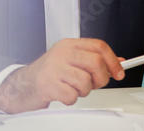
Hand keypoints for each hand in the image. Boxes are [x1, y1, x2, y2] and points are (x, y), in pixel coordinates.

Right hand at [0, 38, 124, 112]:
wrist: (24, 84)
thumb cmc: (50, 73)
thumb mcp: (71, 60)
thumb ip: (93, 60)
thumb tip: (118, 62)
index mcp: (70, 44)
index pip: (99, 46)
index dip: (113, 60)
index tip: (119, 73)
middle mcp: (62, 53)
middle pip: (96, 63)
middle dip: (101, 79)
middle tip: (95, 84)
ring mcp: (54, 68)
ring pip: (85, 81)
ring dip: (83, 91)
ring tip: (73, 88)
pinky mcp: (48, 84)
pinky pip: (72, 95)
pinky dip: (71, 99)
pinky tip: (63, 94)